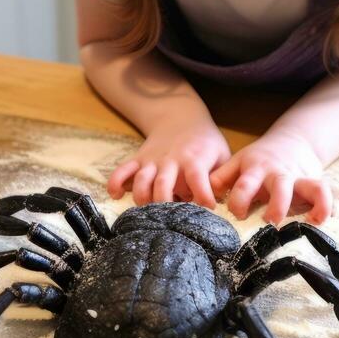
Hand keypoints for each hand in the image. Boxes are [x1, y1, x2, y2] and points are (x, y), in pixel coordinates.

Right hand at [107, 115, 229, 209]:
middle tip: (171, 220)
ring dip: (142, 198)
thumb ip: (222, 178)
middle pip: (163, 183)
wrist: (181, 117)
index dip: (203, 196)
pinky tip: (116, 196)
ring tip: (147, 213)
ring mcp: (152, 160)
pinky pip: (122, 170)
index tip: (208, 209)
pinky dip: (115, 183)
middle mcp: (171, 160)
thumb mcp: (221, 154)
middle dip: (165, 204)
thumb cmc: (206, 142)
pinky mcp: (139, 159)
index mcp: (194, 159)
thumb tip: (223, 202)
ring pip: (141, 180)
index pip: (197, 178)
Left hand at [209, 130, 333, 225]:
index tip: (238, 214)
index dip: (239, 200)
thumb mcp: (237, 164)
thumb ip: (220, 178)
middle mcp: (277, 173)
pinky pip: (324, 192)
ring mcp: (297, 177)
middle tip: (271, 220)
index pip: (244, 185)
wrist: (292, 141)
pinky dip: (327, 205)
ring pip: (307, 187)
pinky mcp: (314, 182)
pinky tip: (324, 220)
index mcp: (254, 169)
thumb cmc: (258, 160)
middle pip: (278, 186)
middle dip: (276, 204)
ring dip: (312, 204)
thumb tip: (202, 196)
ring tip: (307, 222)